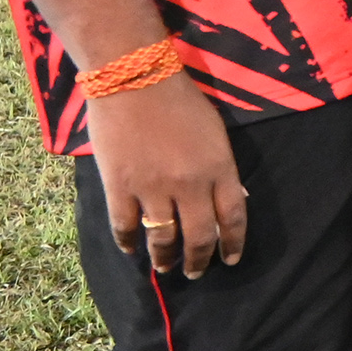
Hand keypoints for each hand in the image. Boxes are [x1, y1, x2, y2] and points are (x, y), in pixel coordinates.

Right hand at [88, 74, 247, 278]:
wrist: (134, 78)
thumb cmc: (179, 99)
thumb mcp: (215, 132)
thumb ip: (222, 168)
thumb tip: (231, 199)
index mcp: (219, 169)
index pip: (232, 218)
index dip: (232, 244)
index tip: (230, 260)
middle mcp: (190, 185)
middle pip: (199, 236)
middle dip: (198, 260)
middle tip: (195, 272)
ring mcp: (153, 188)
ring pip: (162, 238)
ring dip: (164, 258)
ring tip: (164, 268)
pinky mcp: (119, 187)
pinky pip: (125, 226)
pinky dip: (128, 242)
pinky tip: (131, 249)